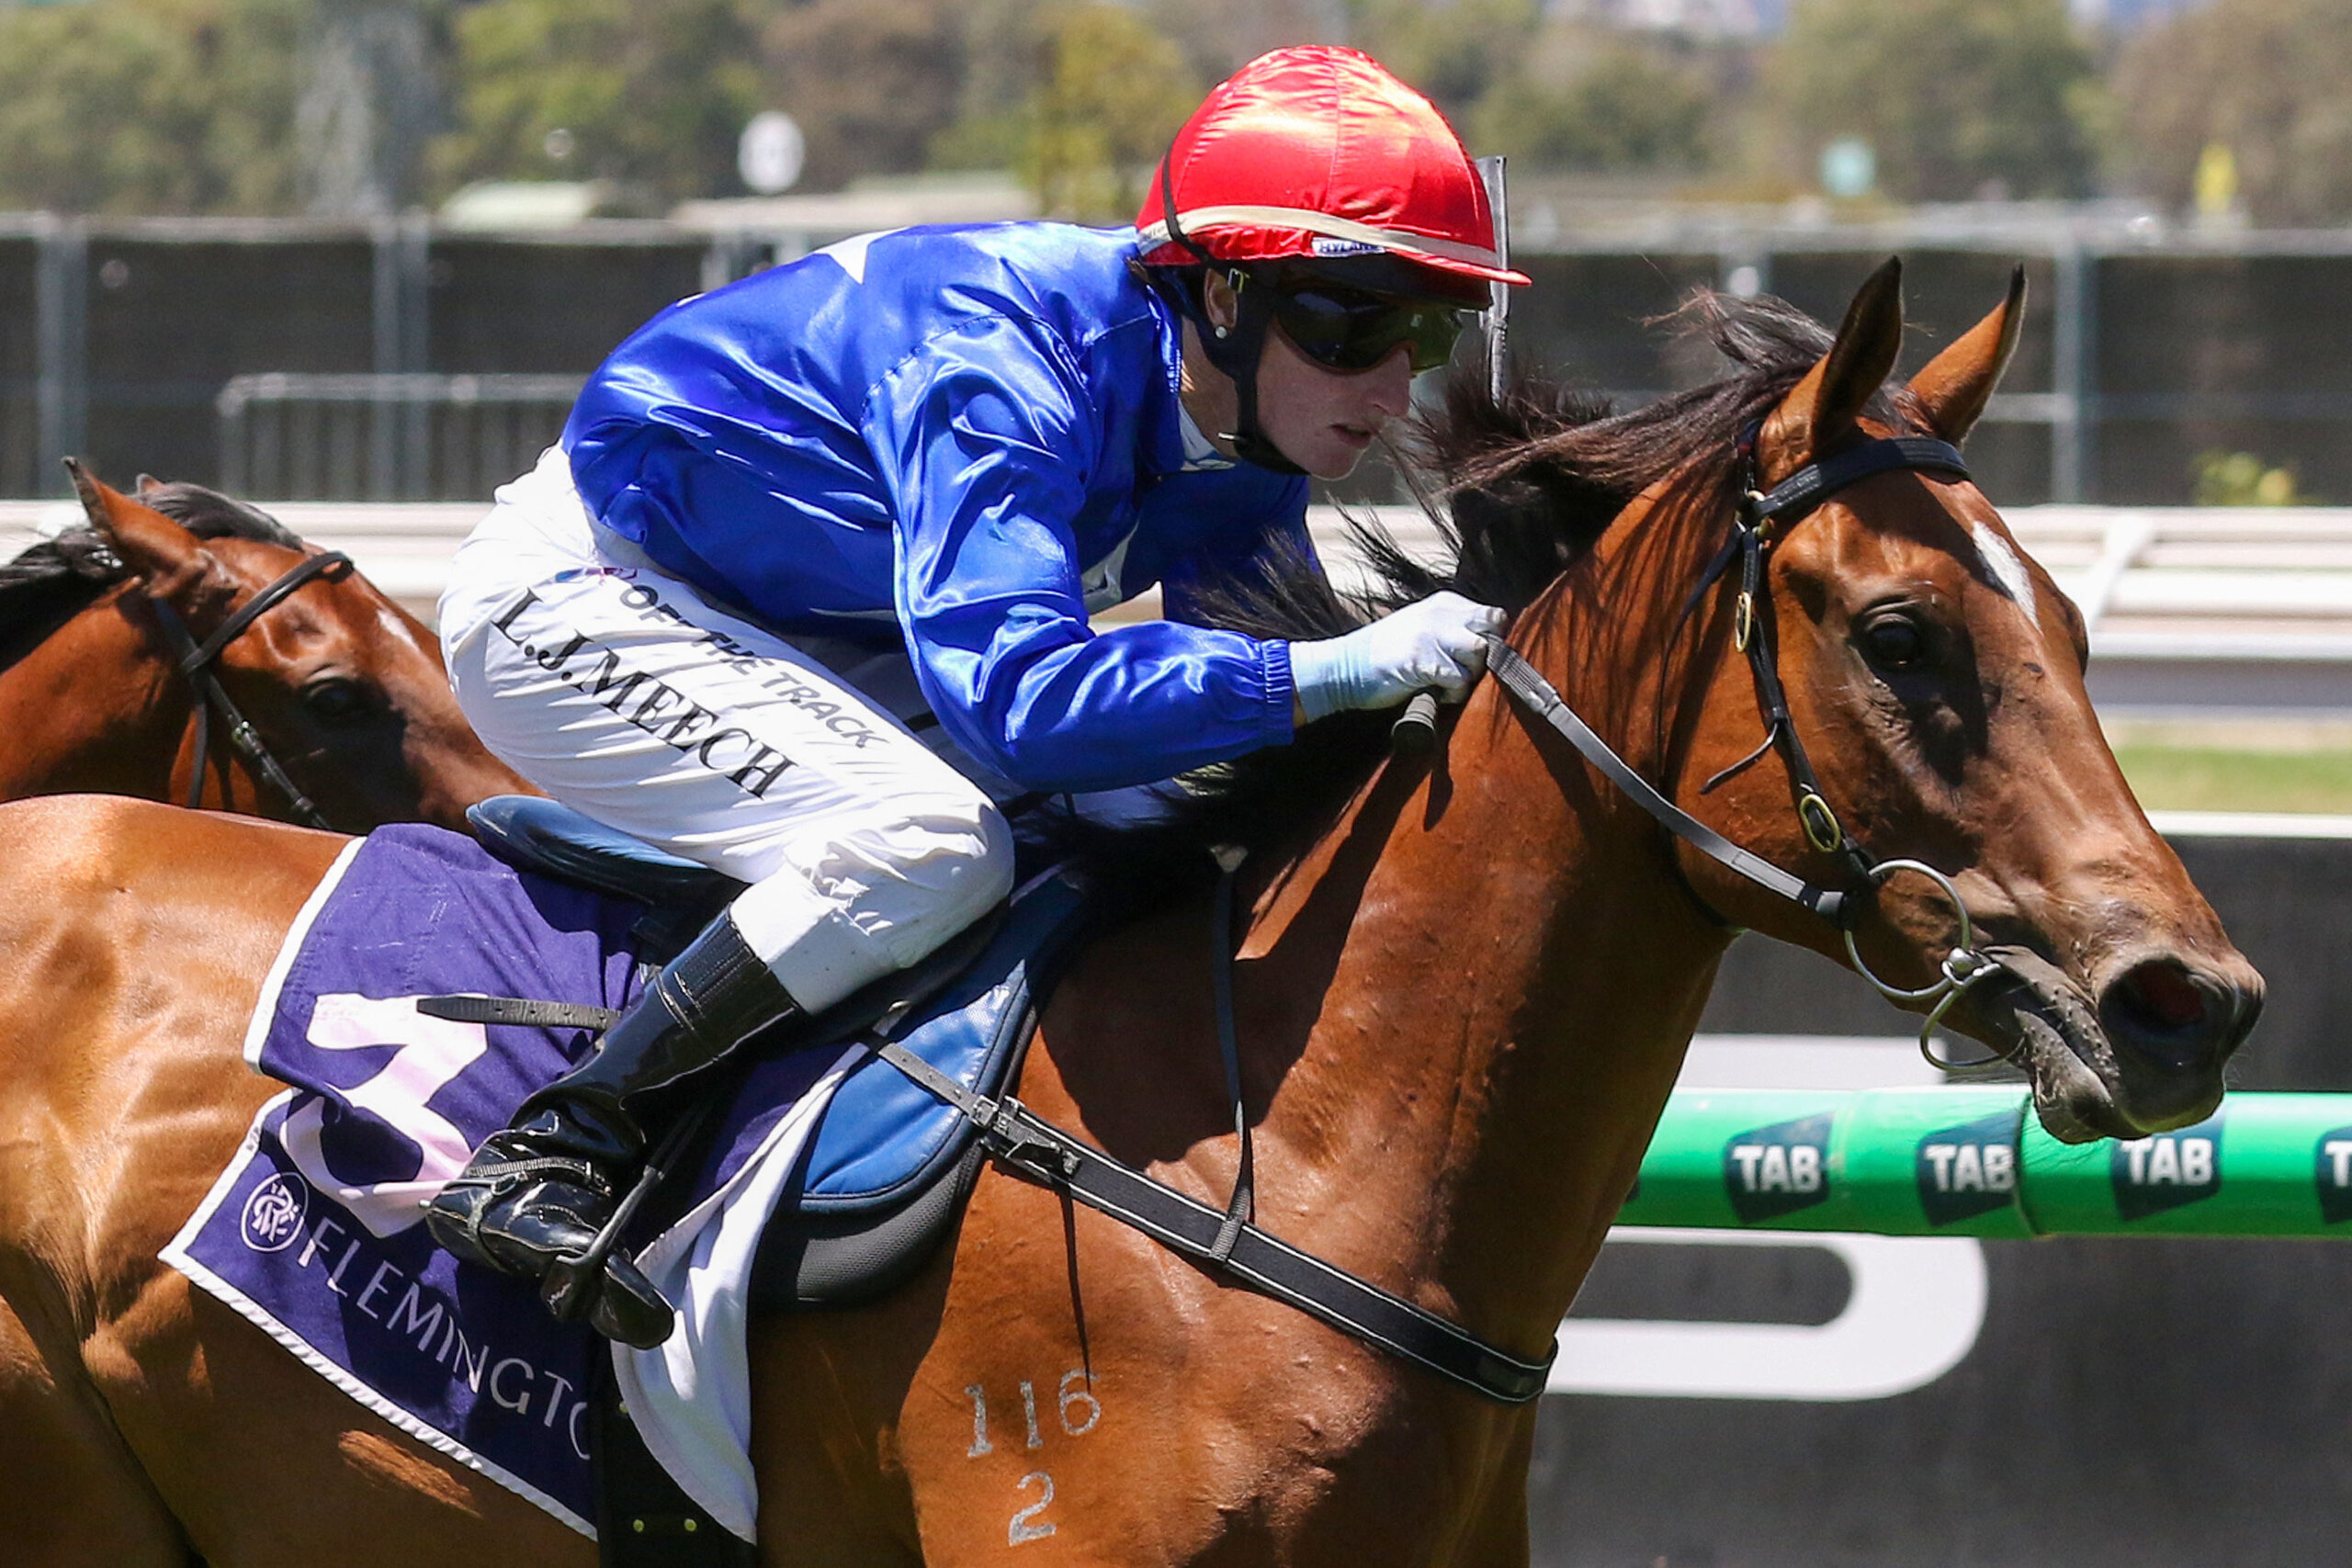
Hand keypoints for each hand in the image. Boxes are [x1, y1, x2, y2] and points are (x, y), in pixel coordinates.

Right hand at [1288, 592, 1506, 722]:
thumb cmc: (1387, 654)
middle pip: (1492, 629)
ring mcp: (1430, 635)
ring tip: (1448, 683)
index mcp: (1444, 603)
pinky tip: (1435, 692)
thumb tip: (1493, 646)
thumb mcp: (1422, 627)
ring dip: (1469, 675)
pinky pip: (1459, 679)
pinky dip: (1453, 693)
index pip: (1493, 616)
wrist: (1343, 668)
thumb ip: (1454, 629)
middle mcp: (1440, 614)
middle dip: (1488, 654)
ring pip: (1479, 653)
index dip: (1494, 640)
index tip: (1477, 659)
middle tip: (1469, 671)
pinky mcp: (1421, 661)